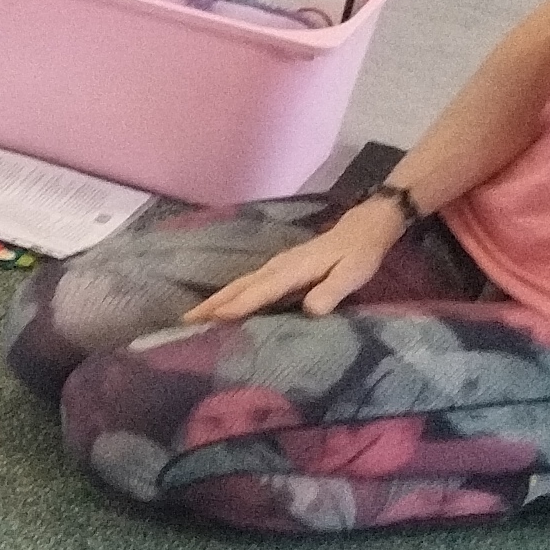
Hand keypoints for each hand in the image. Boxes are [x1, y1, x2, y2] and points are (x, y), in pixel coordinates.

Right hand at [182, 197, 406, 325]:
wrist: (363, 229)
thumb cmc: (358, 255)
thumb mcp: (353, 274)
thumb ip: (331, 291)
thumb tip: (310, 310)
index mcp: (292, 270)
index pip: (260, 291)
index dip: (237, 306)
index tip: (213, 320)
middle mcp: (277, 267)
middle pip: (239, 287)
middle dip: (212, 304)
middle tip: (186, 321)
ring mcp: (274, 266)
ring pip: (238, 285)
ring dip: (215, 300)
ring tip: (194, 316)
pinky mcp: (276, 269)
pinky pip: (246, 284)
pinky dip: (228, 295)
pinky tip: (221, 305)